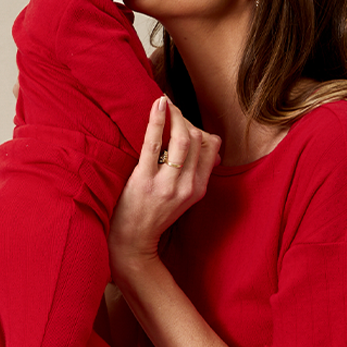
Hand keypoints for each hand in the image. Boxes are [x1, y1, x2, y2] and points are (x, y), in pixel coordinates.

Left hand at [109, 96, 220, 280]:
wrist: (132, 242)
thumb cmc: (154, 215)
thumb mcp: (184, 198)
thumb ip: (197, 174)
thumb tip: (214, 152)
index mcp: (198, 188)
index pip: (210, 146)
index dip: (199, 127)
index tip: (184, 120)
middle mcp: (187, 186)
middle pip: (196, 139)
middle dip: (184, 119)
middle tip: (171, 110)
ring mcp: (166, 184)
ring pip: (181, 138)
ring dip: (174, 116)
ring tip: (164, 105)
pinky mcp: (144, 180)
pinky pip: (153, 143)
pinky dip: (157, 119)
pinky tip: (158, 104)